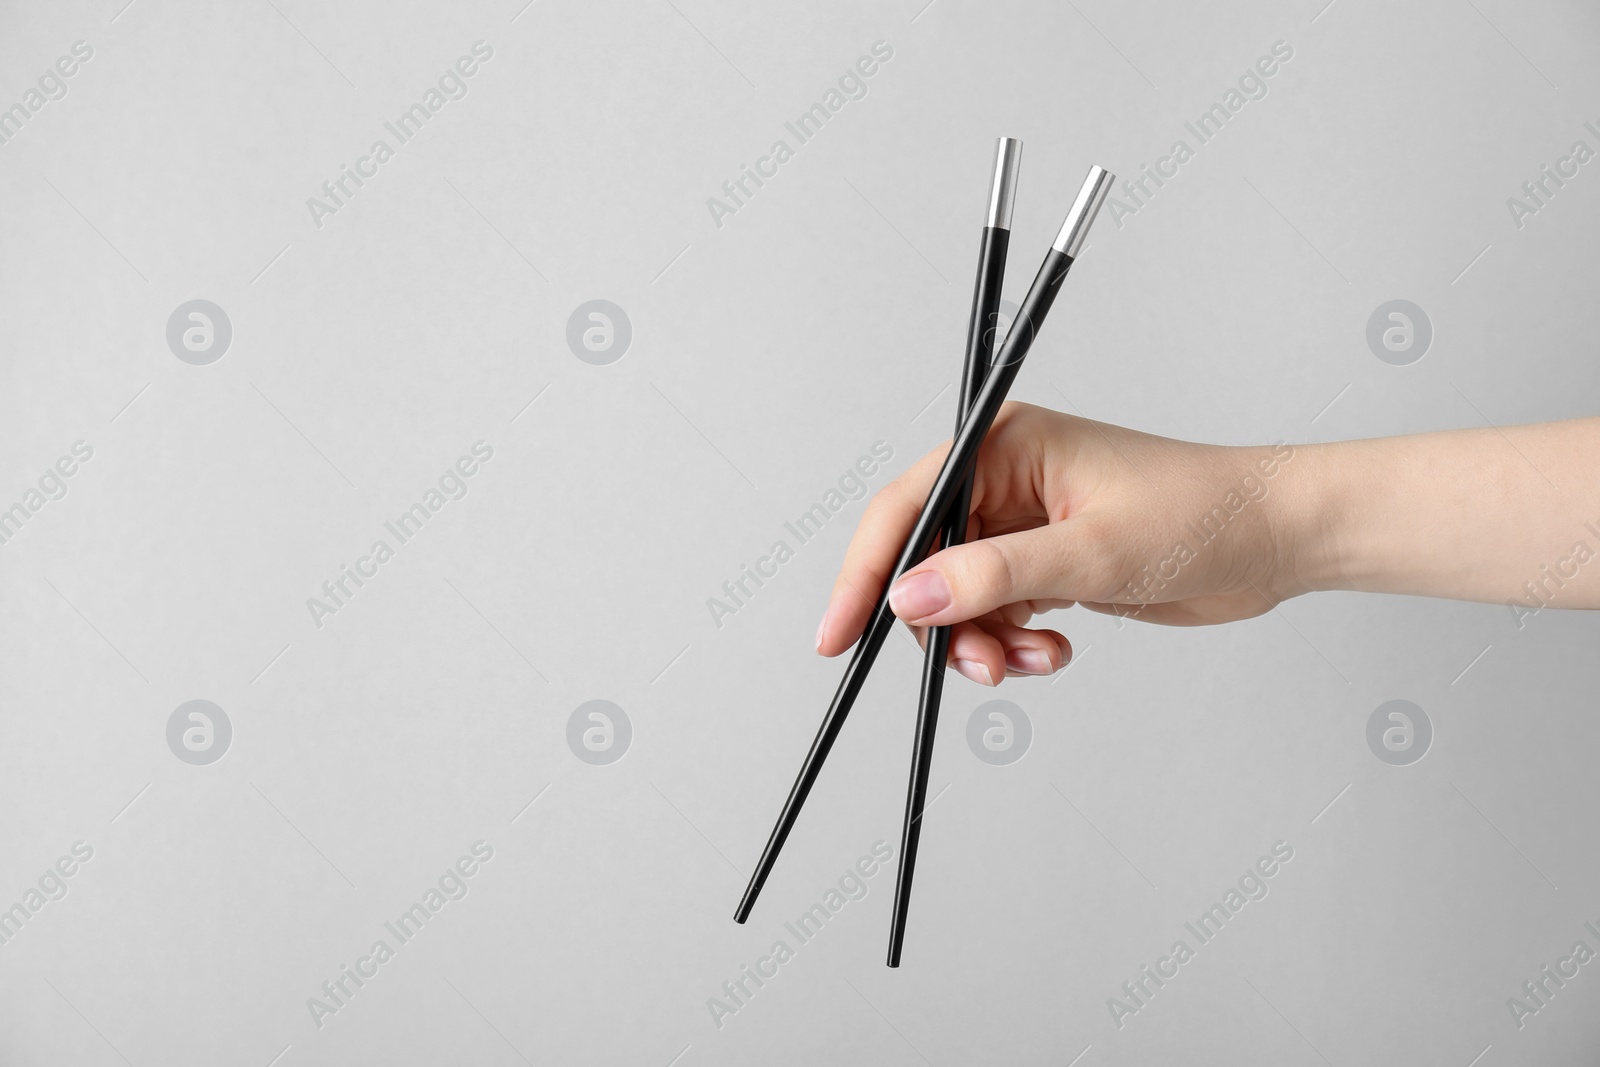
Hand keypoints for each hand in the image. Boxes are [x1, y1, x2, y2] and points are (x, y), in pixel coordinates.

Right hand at [813, 403, 1310, 685]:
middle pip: (924, 562)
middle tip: (979, 666)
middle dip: (942, 625)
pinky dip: (1013, 644)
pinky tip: (1056, 649)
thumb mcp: (1092, 552)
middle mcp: (1004, 479)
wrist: (1275, 539)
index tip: (839, 633)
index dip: (866, 572)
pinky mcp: (1046, 562)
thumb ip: (994, 576)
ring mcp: (1024, 523)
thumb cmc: (1202, 513)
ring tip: (1036, 659)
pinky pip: (996, 613)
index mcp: (1003, 444)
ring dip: (984, 643)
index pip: (905, 508)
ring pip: (958, 598)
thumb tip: (910, 597)